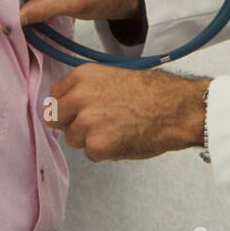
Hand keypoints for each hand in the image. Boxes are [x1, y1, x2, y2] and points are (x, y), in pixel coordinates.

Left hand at [46, 64, 210, 160]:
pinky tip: (123, 140)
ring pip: (73, 139)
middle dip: (71, 124)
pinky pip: (91, 154)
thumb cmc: (152, 93)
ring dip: (90, 140)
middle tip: (96, 125)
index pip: (53, 96)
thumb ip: (86, 89)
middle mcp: (79, 97)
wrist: (176, 109)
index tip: (74, 112)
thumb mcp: (112, 77)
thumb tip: (69, 105)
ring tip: (116, 130)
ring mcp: (87, 121)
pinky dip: (105, 152)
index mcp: (82, 76)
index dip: (64, 107)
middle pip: (55, 119)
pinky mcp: (97, 144)